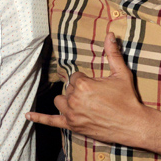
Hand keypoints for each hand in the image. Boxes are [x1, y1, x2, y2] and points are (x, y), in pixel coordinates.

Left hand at [26, 33, 153, 146]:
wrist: (132, 124)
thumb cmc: (127, 99)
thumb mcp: (121, 74)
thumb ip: (113, 53)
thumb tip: (109, 34)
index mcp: (83, 84)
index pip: (75, 77)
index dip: (86, 81)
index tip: (97, 88)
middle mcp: (74, 98)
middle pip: (68, 89)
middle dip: (79, 91)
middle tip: (96, 97)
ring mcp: (71, 114)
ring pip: (60, 101)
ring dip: (67, 100)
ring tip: (82, 103)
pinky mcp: (72, 126)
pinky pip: (51, 121)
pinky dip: (39, 117)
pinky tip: (28, 115)